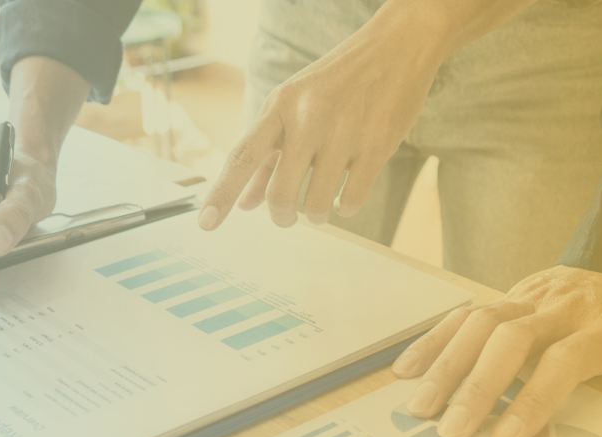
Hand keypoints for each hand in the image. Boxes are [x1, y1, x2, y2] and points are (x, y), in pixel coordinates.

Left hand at [196, 17, 445, 229]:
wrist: (395, 48)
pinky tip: (345, 195)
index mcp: (281, 106)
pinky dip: (344, 208)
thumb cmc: (336, 80)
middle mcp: (309, 119)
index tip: (206, 223)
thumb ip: (267, 155)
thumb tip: (245, 203)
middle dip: (281, 216)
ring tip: (320, 207)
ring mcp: (345, 133)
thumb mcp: (293, 105)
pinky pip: (351, 200)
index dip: (221, 194)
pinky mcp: (377, 145)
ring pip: (316, 204)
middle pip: (280, 193)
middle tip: (286, 217)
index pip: (243, 157)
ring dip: (316, 216)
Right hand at [392, 265, 601, 436]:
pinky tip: (407, 370)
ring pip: (479, 322)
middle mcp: (560, 306)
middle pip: (509, 339)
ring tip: (420, 408)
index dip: (533, 396)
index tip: (507, 436)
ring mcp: (528, 296)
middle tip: (452, 430)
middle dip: (477, 386)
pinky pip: (464, 313)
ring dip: (445, 364)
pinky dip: (432, 340)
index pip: (562, 358)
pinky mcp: (507, 295)